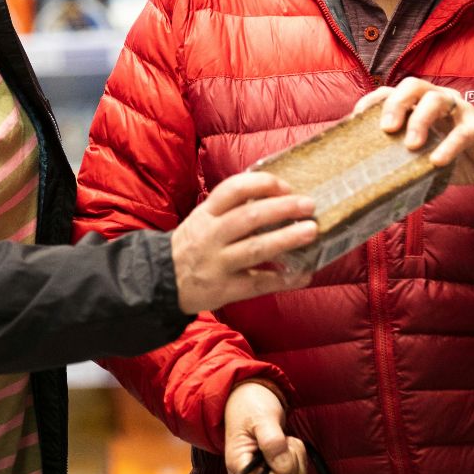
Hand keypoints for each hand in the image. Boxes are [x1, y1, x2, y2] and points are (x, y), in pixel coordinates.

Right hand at [171, 172, 316, 314]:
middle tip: (309, 205)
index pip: (233, 189)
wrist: (162, 281)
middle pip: (249, 217)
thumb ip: (231, 208)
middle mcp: (210, 236)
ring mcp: (217, 263)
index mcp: (206, 214)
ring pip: (255, 248)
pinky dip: (283, 279)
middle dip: (282, 209)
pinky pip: (258, 282)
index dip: (263, 184)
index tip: (286, 186)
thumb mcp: (203, 219)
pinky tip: (303, 275)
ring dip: (287, 239)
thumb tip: (277, 197)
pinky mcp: (224, 289)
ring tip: (311, 231)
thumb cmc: (193, 245)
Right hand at [224, 382, 305, 473]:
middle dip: (290, 465)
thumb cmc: (250, 405)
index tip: (282, 449)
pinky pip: (296, 473)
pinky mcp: (274, 468)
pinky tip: (288, 442)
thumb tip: (282, 464)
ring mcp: (262, 472)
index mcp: (239, 465)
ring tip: (285, 438)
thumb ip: (272, 441)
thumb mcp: (261, 418)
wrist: (250, 395)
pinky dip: (299, 458)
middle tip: (285, 441)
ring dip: (296, 459)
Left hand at [354, 78, 473, 186]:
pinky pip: (463, 131)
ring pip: (436, 100)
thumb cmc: (452, 155)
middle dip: (396, 104)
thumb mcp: (422, 155)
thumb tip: (367, 180)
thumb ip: (400, 158)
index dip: (371, 101)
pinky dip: (449, 145)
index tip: (356, 118)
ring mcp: (459, 110)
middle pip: (412, 86)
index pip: (389, 92)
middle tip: (387, 129)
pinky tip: (438, 161)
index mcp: (418, 105)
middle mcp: (437, 100)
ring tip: (411, 145)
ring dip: (420, 120)